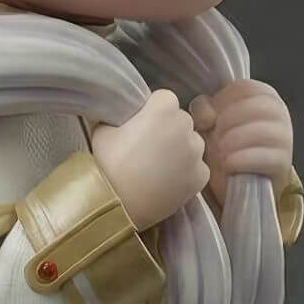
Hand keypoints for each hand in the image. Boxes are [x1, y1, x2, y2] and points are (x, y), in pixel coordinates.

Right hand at [91, 90, 209, 229]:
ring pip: (191, 144)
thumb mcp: (102, 129)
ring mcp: (197, 152)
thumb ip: (117, 116)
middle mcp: (186, 125)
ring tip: (158, 168)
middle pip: (180, 121)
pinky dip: (185, 172)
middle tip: (148, 148)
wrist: (117, 204)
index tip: (140, 125)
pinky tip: (167, 181)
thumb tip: (117, 115)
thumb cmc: (107, 163)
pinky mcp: (201, 176)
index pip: (164, 99)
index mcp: (163, 108)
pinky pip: (196, 168)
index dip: (152, 110)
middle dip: (168, 130)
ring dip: (179, 150)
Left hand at [190, 81, 293, 204]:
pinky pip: (266, 157)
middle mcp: (278, 112)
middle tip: (213, 135)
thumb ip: (204, 110)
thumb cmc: (226, 144)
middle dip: (228, 120)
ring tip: (219, 150)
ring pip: (263, 130)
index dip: (222, 100)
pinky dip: (244, 159)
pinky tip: (228, 163)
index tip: (208, 117)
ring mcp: (284, 137)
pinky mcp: (283, 163)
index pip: (245, 88)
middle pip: (255, 106)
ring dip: (235, 139)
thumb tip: (207, 116)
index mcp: (263, 95)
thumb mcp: (211, 122)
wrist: (240, 179)